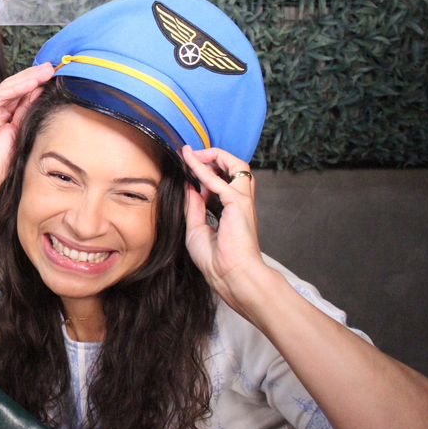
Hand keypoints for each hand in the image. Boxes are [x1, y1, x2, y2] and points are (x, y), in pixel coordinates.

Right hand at [0, 64, 52, 196]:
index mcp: (0, 115)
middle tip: (52, 67)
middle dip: (33, 77)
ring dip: (28, 78)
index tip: (53, 77)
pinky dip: (17, 88)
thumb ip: (25, 112)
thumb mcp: (19, 132)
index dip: (35, 85)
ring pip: (8, 88)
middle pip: (14, 88)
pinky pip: (0, 95)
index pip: (19, 95)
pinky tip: (32, 82)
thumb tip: (38, 92)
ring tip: (46, 71)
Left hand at [181, 146, 272, 319]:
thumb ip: (194, 206)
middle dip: (214, 157)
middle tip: (191, 156)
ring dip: (213, 156)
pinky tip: (189, 161)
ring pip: (236, 165)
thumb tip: (188, 187)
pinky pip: (218, 179)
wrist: (229, 274)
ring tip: (192, 154)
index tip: (186, 167)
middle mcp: (238, 202)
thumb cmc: (215, 259)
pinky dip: (202, 168)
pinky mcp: (238, 202)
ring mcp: (241, 201)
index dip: (205, 172)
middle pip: (235, 168)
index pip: (222, 182)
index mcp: (230, 210)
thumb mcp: (196, 228)